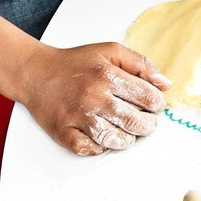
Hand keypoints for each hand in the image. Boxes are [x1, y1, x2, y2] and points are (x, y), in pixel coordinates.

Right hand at [17, 41, 169, 155]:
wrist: (36, 72)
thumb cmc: (75, 63)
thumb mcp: (110, 51)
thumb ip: (140, 64)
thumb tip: (164, 84)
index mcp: (107, 75)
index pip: (147, 97)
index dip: (157, 104)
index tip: (154, 105)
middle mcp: (93, 96)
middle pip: (135, 121)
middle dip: (147, 125)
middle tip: (145, 121)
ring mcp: (78, 116)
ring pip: (116, 139)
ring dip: (127, 138)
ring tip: (127, 130)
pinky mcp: (64, 132)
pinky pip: (90, 149)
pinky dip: (101, 147)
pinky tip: (104, 137)